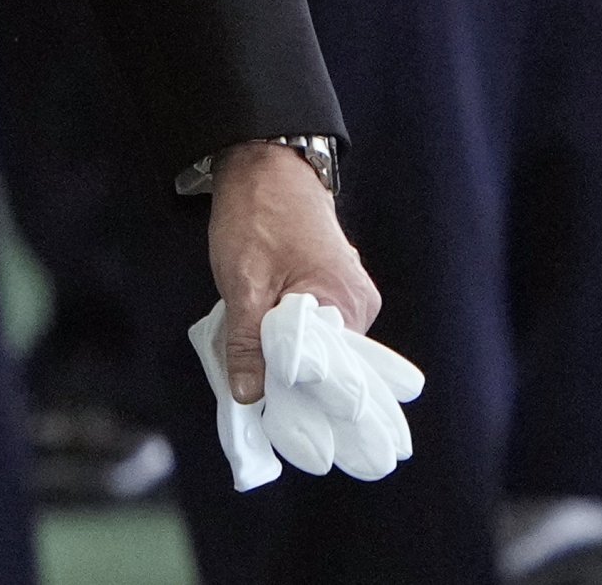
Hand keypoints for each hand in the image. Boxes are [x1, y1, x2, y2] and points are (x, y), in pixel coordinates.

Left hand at [190, 168, 416, 494]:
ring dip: (284, 371)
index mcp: (346, 306)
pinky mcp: (333, 295)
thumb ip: (247, 343)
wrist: (266, 165)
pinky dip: (286, 351)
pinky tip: (260, 360)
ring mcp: (348, 301)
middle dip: (290, 391)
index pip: (329, 378)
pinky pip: (312, 338)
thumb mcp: (244, 283)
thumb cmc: (258, 218)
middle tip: (256, 412)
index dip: (299, 407)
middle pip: (325, 371)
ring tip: (252, 383)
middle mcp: (358, 308)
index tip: (276, 436)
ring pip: (315, 356)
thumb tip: (250, 397)